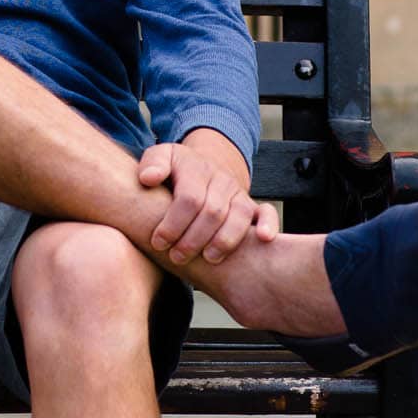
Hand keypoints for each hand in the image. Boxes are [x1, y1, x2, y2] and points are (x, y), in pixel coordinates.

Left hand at [138, 142, 279, 265]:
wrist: (204, 167)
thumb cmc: (176, 171)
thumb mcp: (161, 157)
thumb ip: (151, 163)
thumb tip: (147, 178)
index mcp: (197, 169)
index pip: (189, 198)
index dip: (173, 224)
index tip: (158, 243)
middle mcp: (221, 180)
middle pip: (212, 212)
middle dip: (194, 239)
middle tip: (177, 257)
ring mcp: (238, 193)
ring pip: (238, 217)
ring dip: (224, 241)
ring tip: (208, 259)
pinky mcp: (252, 206)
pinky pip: (267, 212)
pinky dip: (269, 224)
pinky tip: (263, 238)